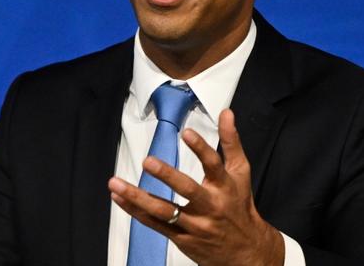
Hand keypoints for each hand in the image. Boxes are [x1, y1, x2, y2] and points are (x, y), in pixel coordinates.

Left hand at [108, 109, 284, 265]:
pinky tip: (119, 198)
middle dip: (167, 176)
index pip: (213, 164)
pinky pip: (155, 224)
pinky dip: (135, 211)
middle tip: (148, 161)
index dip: (201, 148)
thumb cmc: (239, 204)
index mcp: (224, 186)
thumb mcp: (241, 172)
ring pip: (164, 211)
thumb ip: (231, 141)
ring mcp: (194, 224)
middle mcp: (210, 206)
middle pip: (188, 190)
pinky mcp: (181, 238)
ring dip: (138, 197)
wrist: (246, 251)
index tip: (186, 133)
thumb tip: (226, 113)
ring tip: (116, 184)